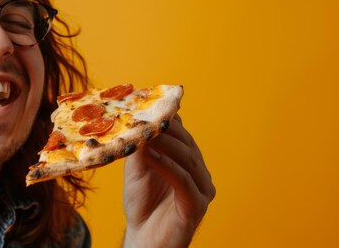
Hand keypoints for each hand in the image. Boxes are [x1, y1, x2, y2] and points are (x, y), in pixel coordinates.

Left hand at [122, 115, 214, 246]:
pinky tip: (152, 157)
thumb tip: (138, 119)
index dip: (166, 117)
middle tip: (147, 116)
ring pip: (187, 158)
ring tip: (147, 133)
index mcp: (186, 159)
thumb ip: (140, 146)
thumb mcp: (137, 169)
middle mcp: (197, 171)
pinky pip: (184, 181)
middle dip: (166, 128)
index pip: (180, 132)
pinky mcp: (197, 205)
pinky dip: (168, 166)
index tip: (149, 103)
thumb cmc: (142, 204)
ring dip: (166, 144)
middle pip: (185, 142)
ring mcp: (201, 188)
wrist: (143, 239)